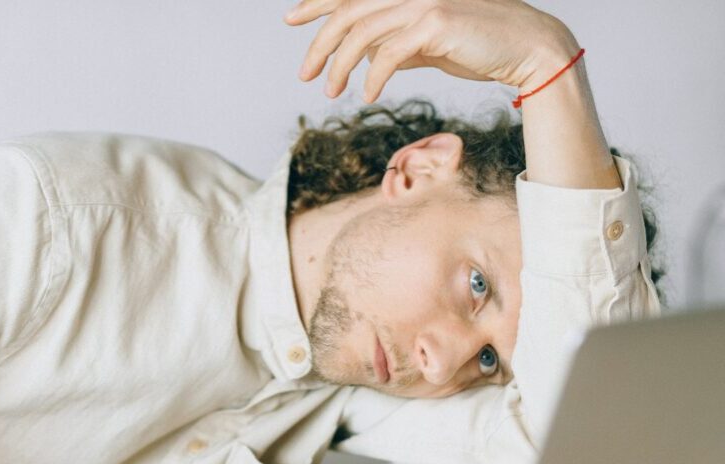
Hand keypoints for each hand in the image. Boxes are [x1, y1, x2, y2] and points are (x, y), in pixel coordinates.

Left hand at [285, 0, 576, 101]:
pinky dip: (372, 77)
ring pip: (362, 34)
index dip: (318, 2)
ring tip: (330, 92)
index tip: (292, 18)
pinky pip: (388, 54)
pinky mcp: (435, 23)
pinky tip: (367, 96)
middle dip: (319, 44)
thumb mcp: (430, 44)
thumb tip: (368, 58)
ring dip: (339, 66)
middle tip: (305, 74)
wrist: (527, 49)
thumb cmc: (480, 47)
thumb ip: (399, 45)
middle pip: (348, 12)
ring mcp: (423, 0)